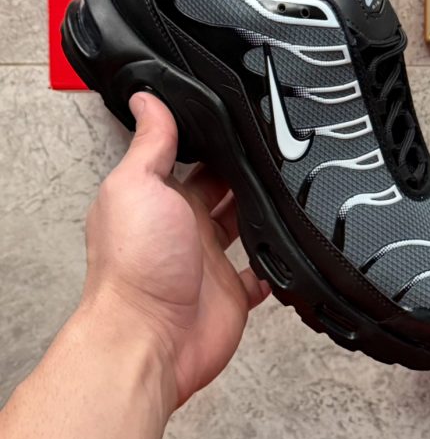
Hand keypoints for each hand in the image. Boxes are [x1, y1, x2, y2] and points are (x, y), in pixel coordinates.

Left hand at [80, 92, 269, 412]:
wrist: (148, 339)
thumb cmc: (134, 267)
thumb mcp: (137, 185)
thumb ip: (151, 143)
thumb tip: (146, 100)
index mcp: (159, 198)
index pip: (192, 159)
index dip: (216, 142)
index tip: (243, 121)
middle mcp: (182, 228)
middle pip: (222, 190)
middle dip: (246, 173)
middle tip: (276, 152)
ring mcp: (208, 263)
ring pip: (243, 227)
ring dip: (261, 212)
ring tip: (286, 191)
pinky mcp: (231, 295)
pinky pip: (259, 274)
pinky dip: (273, 264)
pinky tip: (285, 250)